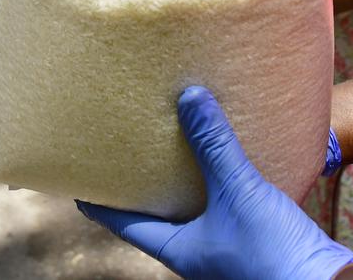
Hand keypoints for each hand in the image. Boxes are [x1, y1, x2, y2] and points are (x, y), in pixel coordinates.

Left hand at [77, 87, 352, 279]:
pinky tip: (223, 155)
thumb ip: (214, 146)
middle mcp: (196, 250)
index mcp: (177, 250)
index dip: (99, 201)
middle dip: (142, 183)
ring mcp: (224, 245)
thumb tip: (189, 97)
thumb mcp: (238, 193)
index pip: (123, 223)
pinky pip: (223, 203)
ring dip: (181, 179)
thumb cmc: (273, 254)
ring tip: (172, 142)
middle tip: (126, 148)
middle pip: (155, 214)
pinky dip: (216, 179)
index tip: (79, 179)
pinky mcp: (252, 237)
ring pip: (191, 207)